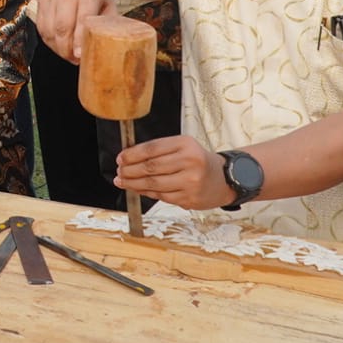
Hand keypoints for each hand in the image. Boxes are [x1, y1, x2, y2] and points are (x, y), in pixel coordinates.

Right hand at [31, 0, 114, 64]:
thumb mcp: (107, 7)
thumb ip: (108, 25)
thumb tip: (110, 49)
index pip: (82, 20)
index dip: (79, 40)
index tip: (79, 56)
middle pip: (62, 27)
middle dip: (67, 49)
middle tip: (74, 60)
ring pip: (50, 30)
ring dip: (58, 48)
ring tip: (68, 55)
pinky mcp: (41, 1)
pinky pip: (42, 28)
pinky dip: (49, 42)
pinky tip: (59, 46)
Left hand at [115, 136, 234, 210]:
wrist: (223, 179)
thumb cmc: (197, 161)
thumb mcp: (182, 147)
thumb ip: (158, 151)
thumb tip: (128, 158)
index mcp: (185, 144)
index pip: (152, 148)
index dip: (132, 155)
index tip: (120, 158)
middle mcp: (190, 161)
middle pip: (150, 167)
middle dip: (129, 171)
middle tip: (119, 172)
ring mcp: (191, 181)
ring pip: (153, 184)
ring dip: (134, 184)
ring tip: (123, 182)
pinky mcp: (189, 198)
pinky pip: (161, 196)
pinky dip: (146, 193)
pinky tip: (139, 189)